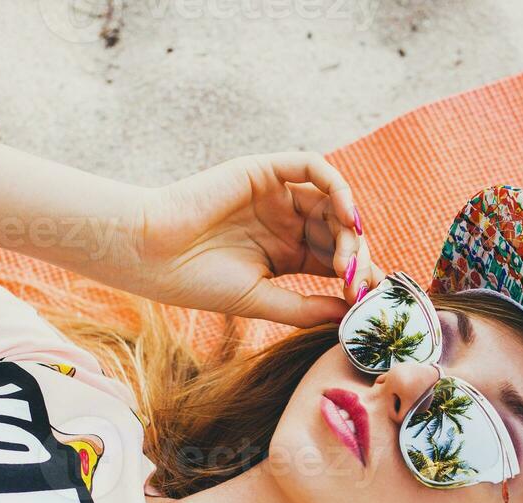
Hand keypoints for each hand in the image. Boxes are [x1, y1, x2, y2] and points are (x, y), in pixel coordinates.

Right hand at [119, 152, 381, 326]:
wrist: (152, 254)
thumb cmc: (197, 282)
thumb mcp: (262, 301)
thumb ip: (306, 306)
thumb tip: (350, 315)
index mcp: (286, 255)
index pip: (336, 261)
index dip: (357, 277)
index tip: (369, 301)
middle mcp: (286, 223)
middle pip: (339, 232)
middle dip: (356, 257)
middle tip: (359, 282)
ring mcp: (276, 196)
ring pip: (332, 202)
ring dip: (349, 228)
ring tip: (349, 258)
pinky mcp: (265, 171)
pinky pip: (312, 167)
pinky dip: (337, 186)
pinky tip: (347, 216)